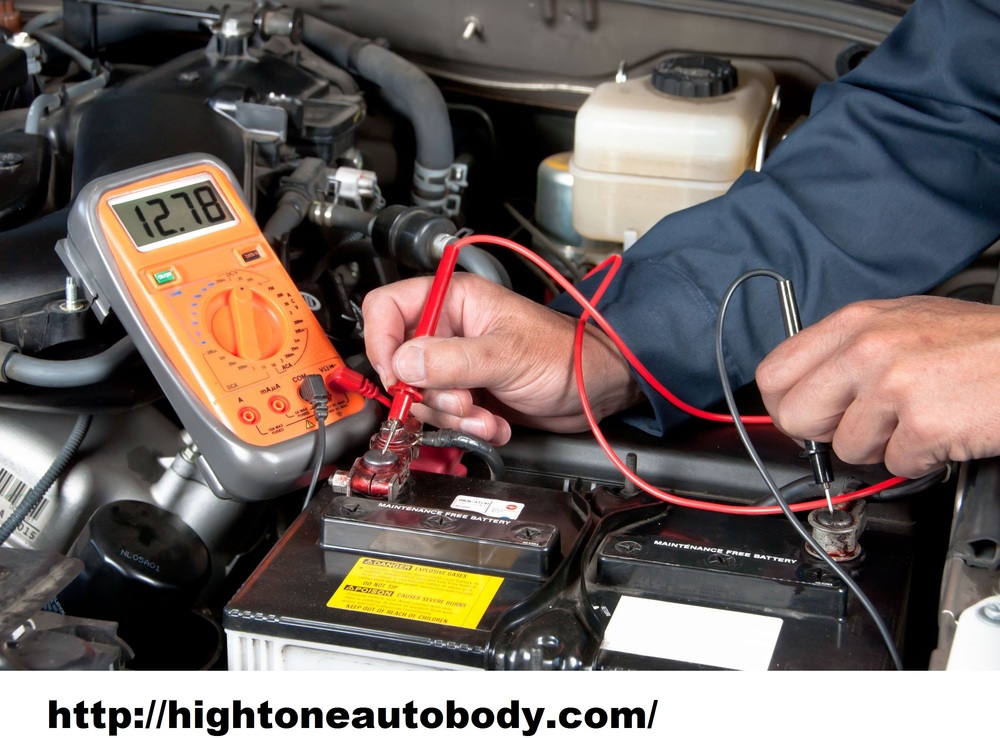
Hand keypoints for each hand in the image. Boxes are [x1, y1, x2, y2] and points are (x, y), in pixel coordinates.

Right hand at [362, 274, 642, 444]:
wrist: (596, 390)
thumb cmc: (566, 354)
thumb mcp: (506, 355)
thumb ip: (451, 361)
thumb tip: (402, 365)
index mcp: (454, 301)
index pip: (387, 308)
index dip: (381, 341)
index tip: (395, 375)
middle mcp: (449, 330)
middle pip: (400, 362)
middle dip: (429, 394)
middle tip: (460, 402)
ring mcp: (456, 364)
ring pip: (421, 397)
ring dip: (452, 417)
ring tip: (485, 417)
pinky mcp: (467, 394)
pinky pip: (444, 417)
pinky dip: (467, 428)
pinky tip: (494, 424)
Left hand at [756, 295, 999, 477]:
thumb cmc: (979, 344)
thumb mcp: (902, 323)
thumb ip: (849, 350)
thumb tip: (806, 387)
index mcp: (854, 323)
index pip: (774, 373)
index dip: (785, 404)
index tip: (805, 415)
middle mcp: (866, 349)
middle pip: (795, 417)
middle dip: (824, 433)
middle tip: (861, 425)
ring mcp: (893, 385)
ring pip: (846, 449)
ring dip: (882, 447)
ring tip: (917, 418)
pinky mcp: (923, 423)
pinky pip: (894, 465)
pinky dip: (919, 459)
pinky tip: (941, 431)